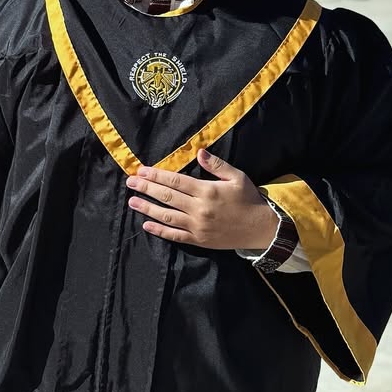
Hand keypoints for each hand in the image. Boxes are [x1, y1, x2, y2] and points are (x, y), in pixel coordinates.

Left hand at [125, 147, 276, 250]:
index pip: (175, 181)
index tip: (141, 171)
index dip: (156, 175)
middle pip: (167, 196)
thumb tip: (199, 152)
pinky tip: (146, 225)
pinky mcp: (199, 240)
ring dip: (147, 208)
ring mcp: (197, 226)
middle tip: (130, 182)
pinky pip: (175, 235)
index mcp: (207, 190)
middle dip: (146, 188)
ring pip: (167, 216)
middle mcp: (199, 208)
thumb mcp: (237, 176)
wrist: (261, 228)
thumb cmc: (249, 199)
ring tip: (132, 201)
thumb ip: (217, 164)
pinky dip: (159, 230)